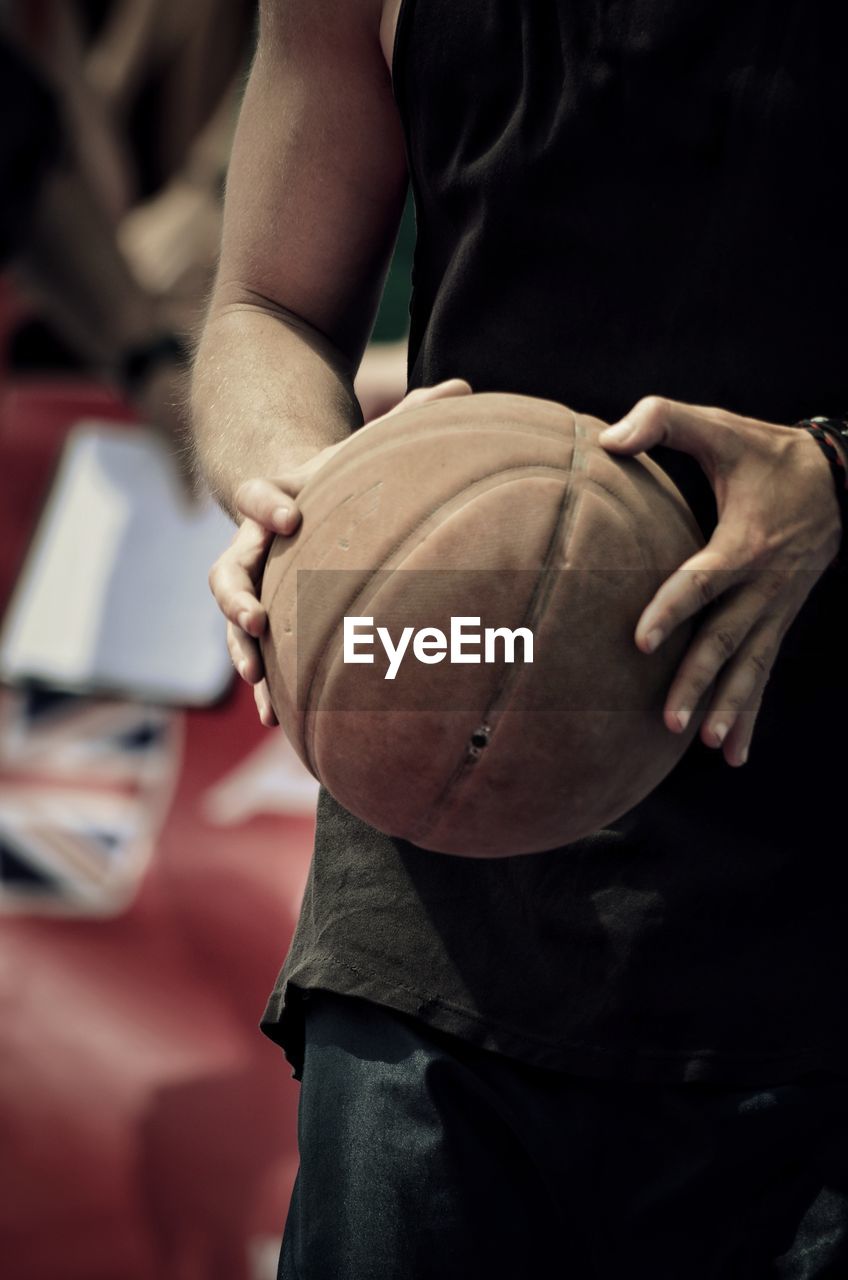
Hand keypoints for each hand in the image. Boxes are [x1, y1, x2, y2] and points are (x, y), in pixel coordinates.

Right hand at [208, 378, 472, 725]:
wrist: (295, 500)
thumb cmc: (339, 476)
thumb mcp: (364, 448)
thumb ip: (410, 418)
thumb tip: (464, 386)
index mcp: (274, 499)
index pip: (255, 497)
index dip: (266, 504)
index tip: (291, 515)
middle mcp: (251, 544)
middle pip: (226, 568)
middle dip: (238, 595)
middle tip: (257, 617)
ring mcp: (252, 584)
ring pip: (233, 619)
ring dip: (242, 649)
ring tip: (258, 680)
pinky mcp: (263, 618)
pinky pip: (255, 654)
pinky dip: (266, 685)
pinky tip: (279, 721)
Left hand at [599, 396, 841, 765]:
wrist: (839, 478)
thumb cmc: (765, 453)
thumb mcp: (720, 426)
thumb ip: (663, 421)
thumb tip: (608, 441)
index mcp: (744, 542)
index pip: (703, 582)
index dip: (672, 609)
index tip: (640, 640)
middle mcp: (763, 585)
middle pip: (726, 639)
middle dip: (698, 681)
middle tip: (669, 719)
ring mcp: (775, 610)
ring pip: (750, 667)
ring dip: (730, 708)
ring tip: (707, 745)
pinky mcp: (778, 623)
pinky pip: (764, 673)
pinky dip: (752, 715)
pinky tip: (735, 755)